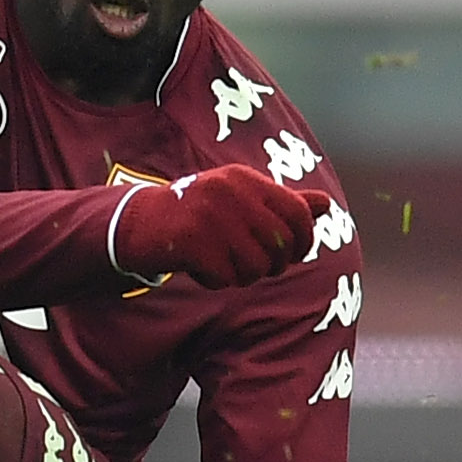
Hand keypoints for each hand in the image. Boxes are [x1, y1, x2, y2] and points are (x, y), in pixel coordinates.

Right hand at [111, 165, 320, 291]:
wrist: (136, 223)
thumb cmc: (196, 215)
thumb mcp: (240, 201)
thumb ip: (282, 204)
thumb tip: (326, 205)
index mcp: (246, 179)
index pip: (298, 214)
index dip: (303, 241)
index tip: (292, 255)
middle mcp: (230, 192)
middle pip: (279, 245)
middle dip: (272, 264)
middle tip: (251, 266)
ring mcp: (210, 216)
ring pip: (255, 267)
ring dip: (242, 276)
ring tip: (223, 267)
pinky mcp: (192, 242)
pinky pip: (226, 278)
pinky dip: (215, 281)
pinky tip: (200, 270)